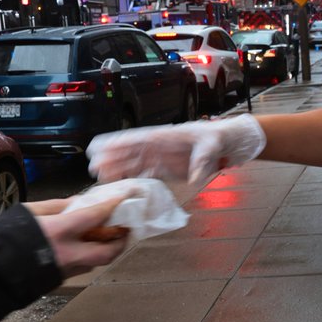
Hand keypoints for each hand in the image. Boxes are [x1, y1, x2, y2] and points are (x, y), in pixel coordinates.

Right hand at [34, 196, 128, 277]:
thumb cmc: (8, 236)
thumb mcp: (30, 212)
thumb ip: (56, 206)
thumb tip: (77, 202)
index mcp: (58, 232)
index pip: (94, 216)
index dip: (112, 206)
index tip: (123, 198)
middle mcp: (66, 255)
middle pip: (107, 251)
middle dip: (120, 241)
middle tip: (125, 230)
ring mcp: (64, 270)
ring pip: (96, 263)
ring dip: (106, 250)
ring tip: (108, 237)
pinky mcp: (59, 279)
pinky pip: (82, 267)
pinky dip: (89, 256)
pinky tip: (86, 247)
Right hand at [87, 114, 266, 183]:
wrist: (227, 144)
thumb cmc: (217, 138)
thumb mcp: (212, 145)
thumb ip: (202, 161)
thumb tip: (195, 179)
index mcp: (165, 136)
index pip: (137, 139)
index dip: (118, 144)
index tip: (101, 147)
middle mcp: (158, 147)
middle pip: (130, 152)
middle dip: (112, 159)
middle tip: (93, 166)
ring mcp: (161, 158)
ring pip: (134, 164)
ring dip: (118, 170)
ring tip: (100, 177)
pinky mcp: (166, 169)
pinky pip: (146, 174)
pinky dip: (133, 179)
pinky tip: (121, 185)